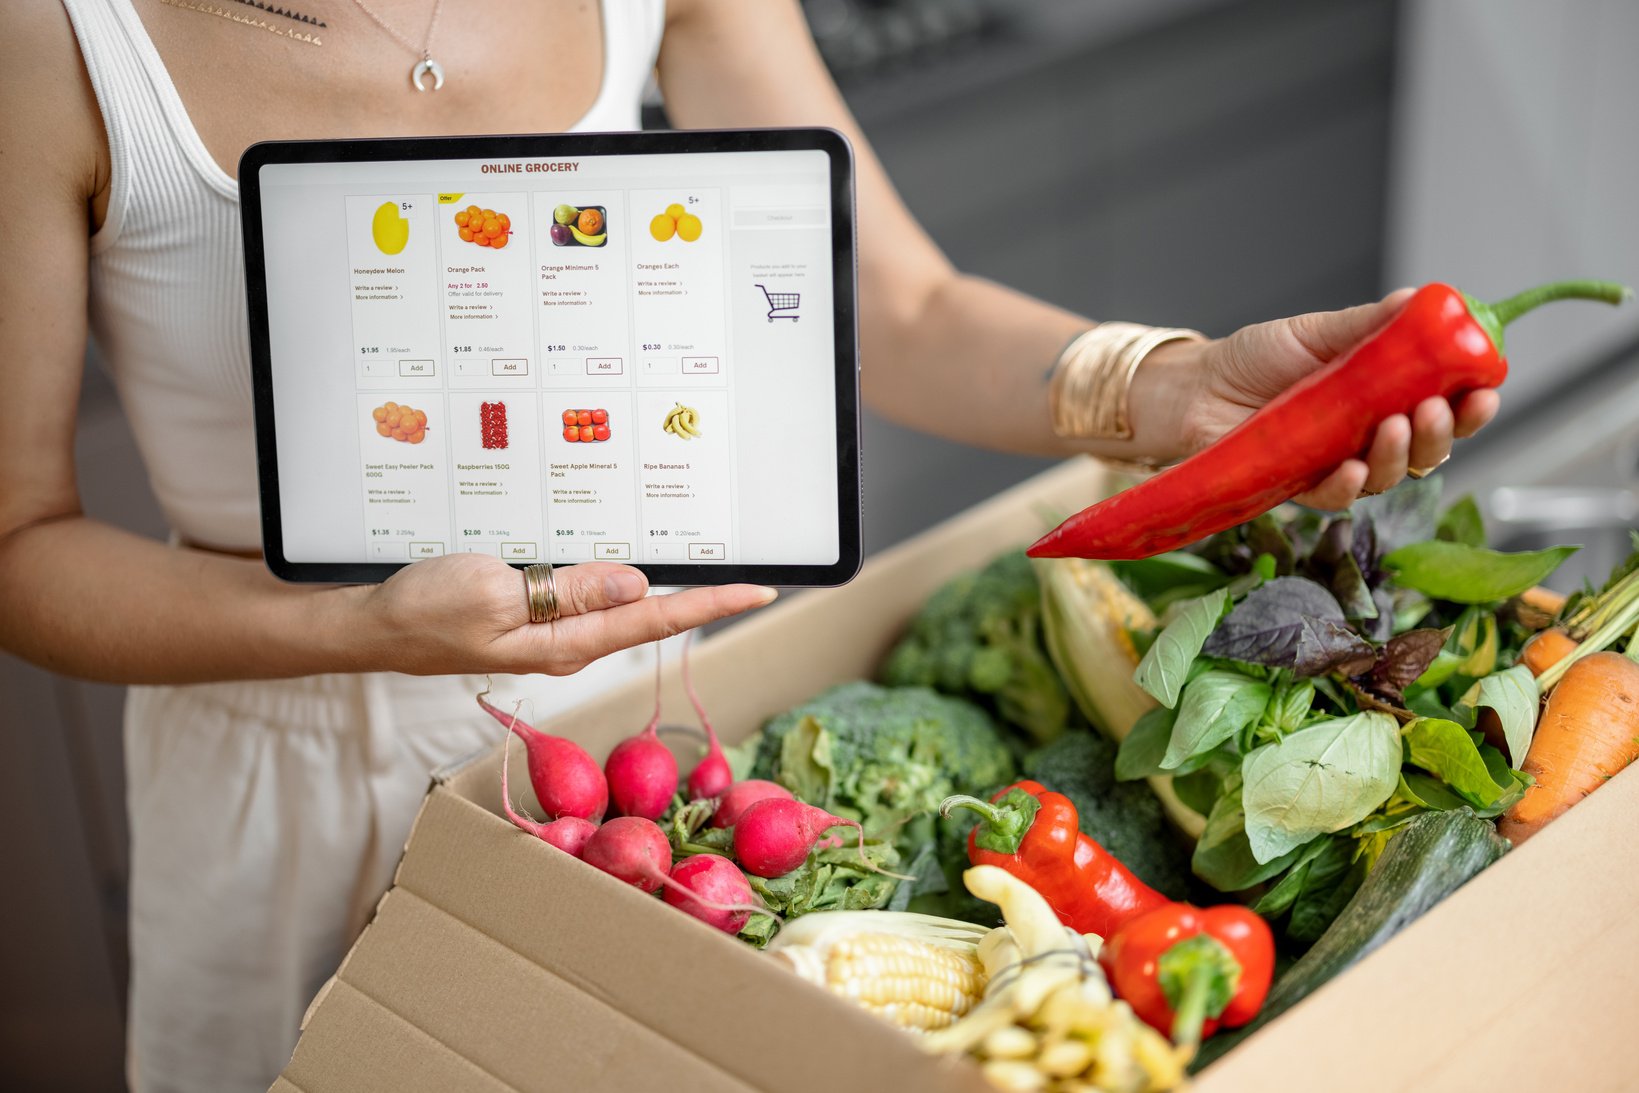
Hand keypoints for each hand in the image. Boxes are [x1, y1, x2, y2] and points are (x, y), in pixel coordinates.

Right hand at [357, 552, 775, 675]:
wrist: (373, 626)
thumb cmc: (424, 610)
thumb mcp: (498, 593)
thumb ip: (570, 591)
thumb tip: (637, 586)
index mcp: (566, 642)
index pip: (655, 620)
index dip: (711, 605)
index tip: (760, 592)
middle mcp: (568, 643)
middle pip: (649, 616)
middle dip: (703, 598)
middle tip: (754, 578)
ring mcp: (550, 633)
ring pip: (620, 607)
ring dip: (665, 590)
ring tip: (712, 569)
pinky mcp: (531, 617)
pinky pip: (585, 598)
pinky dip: (617, 582)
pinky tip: (632, 568)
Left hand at [1139, 289, 1499, 509]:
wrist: (1196, 387)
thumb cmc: (1256, 359)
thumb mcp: (1315, 331)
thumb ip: (1368, 324)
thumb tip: (1419, 298)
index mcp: (1385, 395)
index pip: (1445, 406)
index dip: (1472, 404)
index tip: (1487, 389)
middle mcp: (1369, 435)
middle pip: (1428, 448)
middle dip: (1442, 433)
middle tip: (1436, 410)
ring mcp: (1338, 464)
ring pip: (1390, 475)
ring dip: (1401, 457)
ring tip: (1395, 428)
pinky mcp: (1301, 488)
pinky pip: (1336, 497)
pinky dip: (1350, 486)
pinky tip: (1354, 467)